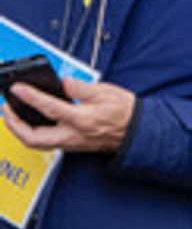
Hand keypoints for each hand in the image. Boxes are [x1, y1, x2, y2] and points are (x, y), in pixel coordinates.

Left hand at [3, 77, 136, 152]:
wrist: (141, 133)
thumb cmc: (127, 114)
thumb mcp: (106, 92)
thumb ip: (80, 87)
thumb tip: (62, 82)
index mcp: (83, 120)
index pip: (49, 108)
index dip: (29, 96)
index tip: (17, 88)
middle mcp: (75, 135)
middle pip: (34, 138)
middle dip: (14, 125)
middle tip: (7, 110)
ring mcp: (74, 143)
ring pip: (38, 143)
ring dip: (21, 131)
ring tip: (14, 116)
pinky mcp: (74, 145)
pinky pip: (48, 142)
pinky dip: (34, 133)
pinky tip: (33, 123)